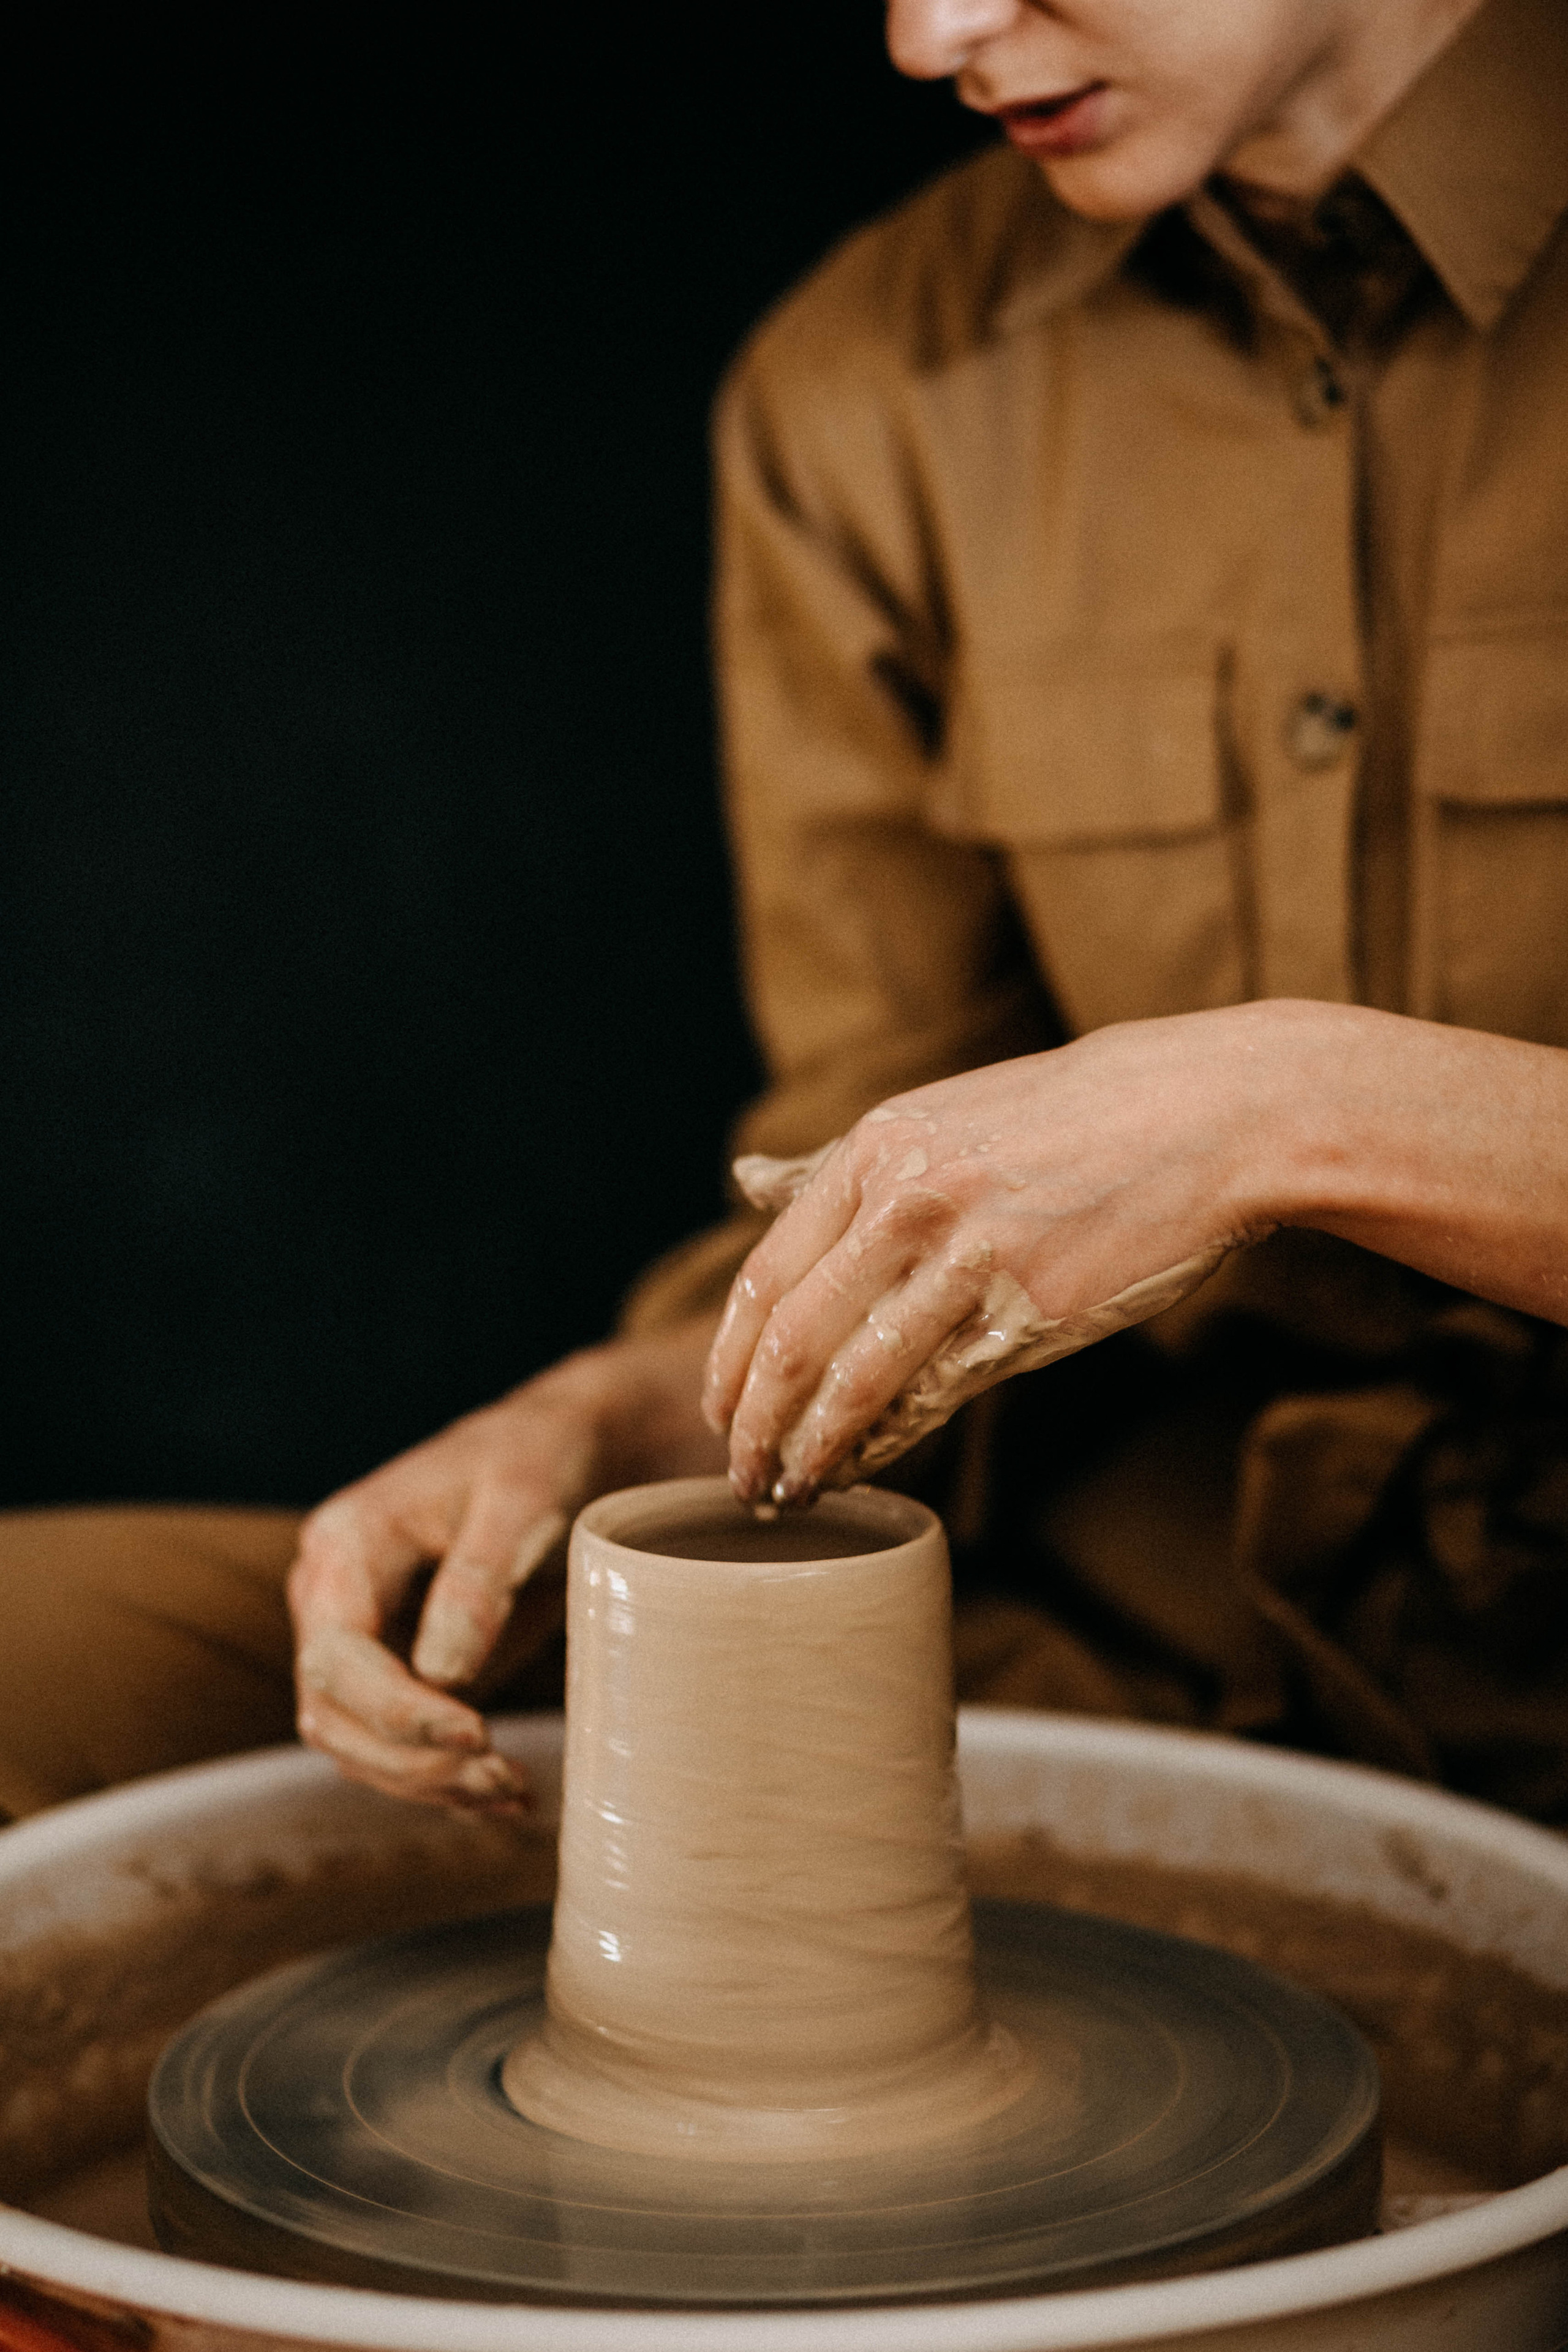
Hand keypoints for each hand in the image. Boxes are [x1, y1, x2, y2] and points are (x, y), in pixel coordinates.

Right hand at [289, 1320, 720, 1808]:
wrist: (562, 1449)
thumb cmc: (539, 1459)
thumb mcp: (522, 1500)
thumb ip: (477, 1580)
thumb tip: (443, 1676)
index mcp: (347, 1544)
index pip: (337, 1656)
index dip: (399, 1711)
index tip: (478, 1735)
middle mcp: (333, 1596)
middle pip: (333, 1712)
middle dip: (413, 1760)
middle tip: (503, 1779)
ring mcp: (360, 1638)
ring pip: (356, 1742)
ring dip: (427, 1782)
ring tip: (513, 1792)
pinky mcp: (397, 1670)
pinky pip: (394, 1743)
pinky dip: (442, 1778)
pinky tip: (505, 1795)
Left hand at [704, 1007, 1287, 1507]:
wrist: (1204, 1115)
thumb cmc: (1067, 1121)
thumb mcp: (938, 1118)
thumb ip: (840, 1166)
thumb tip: (745, 1183)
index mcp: (875, 1151)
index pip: (767, 1275)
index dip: (730, 1359)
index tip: (718, 1409)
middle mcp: (908, 1200)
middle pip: (794, 1338)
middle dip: (752, 1422)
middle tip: (740, 1474)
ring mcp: (971, 1257)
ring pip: (857, 1378)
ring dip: (810, 1448)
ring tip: (791, 1489)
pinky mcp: (1033, 1308)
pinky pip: (937, 1391)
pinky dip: (890, 1439)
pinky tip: (866, 1465)